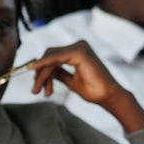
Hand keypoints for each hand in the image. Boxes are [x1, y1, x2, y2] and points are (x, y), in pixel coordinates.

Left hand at [28, 41, 143, 132]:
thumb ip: (58, 73)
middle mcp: (78, 46)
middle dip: (40, 73)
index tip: (36, 86)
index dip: (41, 71)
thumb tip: (45, 71)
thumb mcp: (70, 80)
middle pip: (49, 55)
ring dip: (42, 75)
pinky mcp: (79, 52)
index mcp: (77, 52)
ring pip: (50, 58)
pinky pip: (55, 58)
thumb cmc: (93, 90)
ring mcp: (79, 47)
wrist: (109, 97)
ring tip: (39, 90)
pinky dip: (44, 65)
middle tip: (36, 90)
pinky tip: (34, 70)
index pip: (52, 57)